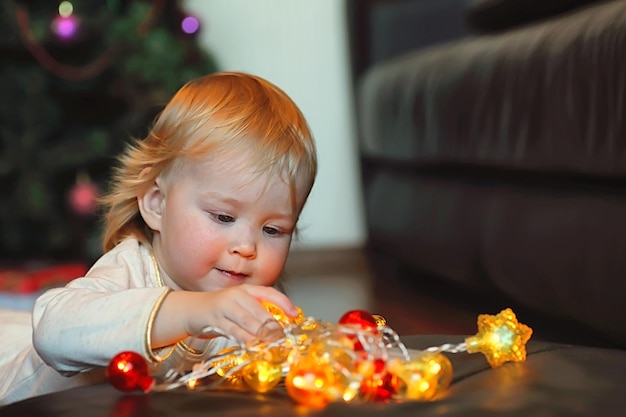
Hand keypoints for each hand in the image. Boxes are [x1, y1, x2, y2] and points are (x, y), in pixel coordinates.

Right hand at [153, 285, 297, 345]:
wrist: (192, 308)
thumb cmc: (220, 309)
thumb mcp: (240, 305)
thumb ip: (257, 313)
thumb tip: (278, 327)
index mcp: (247, 290)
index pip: (270, 293)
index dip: (284, 303)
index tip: (294, 314)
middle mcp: (237, 295)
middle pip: (261, 311)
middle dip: (274, 327)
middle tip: (284, 338)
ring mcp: (226, 307)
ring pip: (249, 322)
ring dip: (262, 335)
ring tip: (273, 344)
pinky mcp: (215, 319)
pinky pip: (234, 331)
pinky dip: (246, 340)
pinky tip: (253, 346)